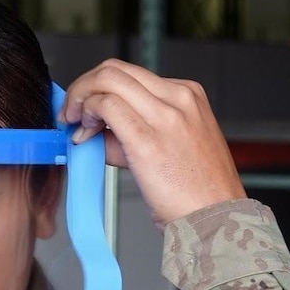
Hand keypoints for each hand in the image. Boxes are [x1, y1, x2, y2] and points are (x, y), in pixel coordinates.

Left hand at [58, 60, 247, 223]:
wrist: (217, 221)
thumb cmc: (199, 194)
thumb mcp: (177, 147)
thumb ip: (138, 130)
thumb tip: (99, 130)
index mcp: (188, 96)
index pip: (131, 74)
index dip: (99, 87)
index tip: (87, 108)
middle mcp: (179, 99)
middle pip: (115, 69)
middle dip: (84, 86)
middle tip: (72, 112)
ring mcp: (165, 116)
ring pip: (107, 80)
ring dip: (80, 99)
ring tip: (76, 125)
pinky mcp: (147, 139)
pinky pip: (105, 106)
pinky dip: (86, 115)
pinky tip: (84, 137)